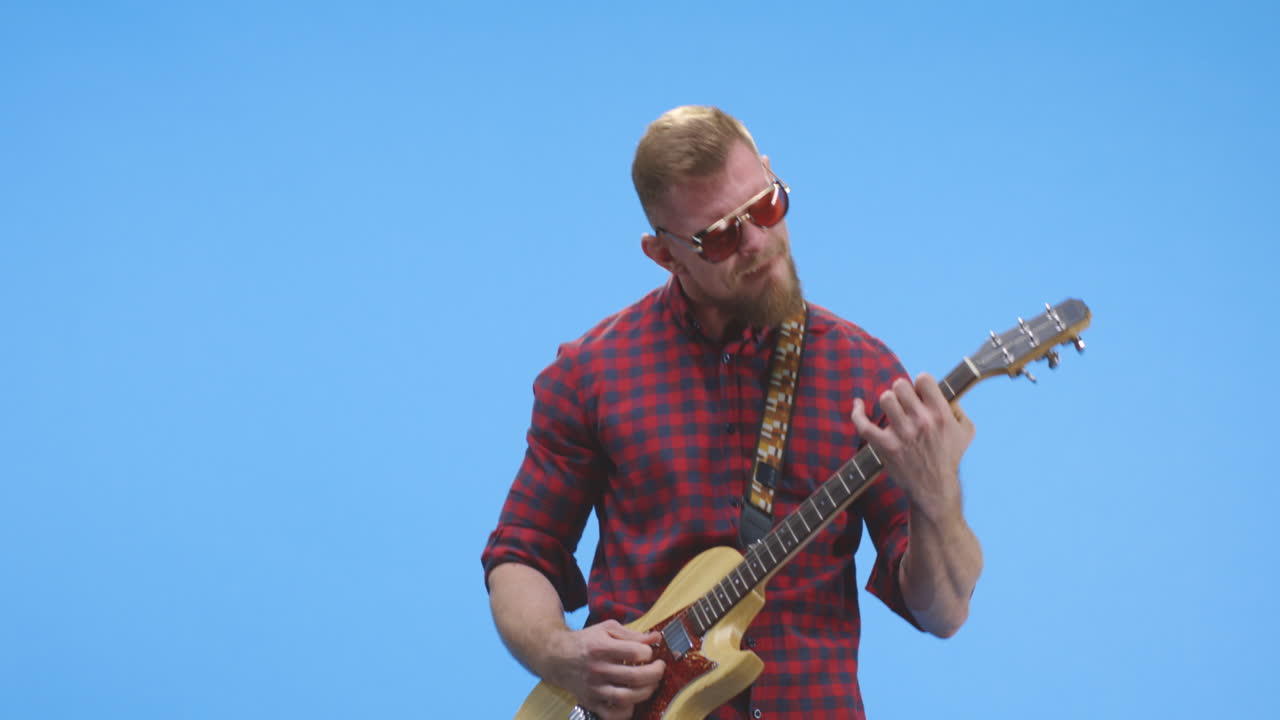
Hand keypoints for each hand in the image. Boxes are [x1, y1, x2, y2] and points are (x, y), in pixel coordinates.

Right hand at [545, 619, 665, 719]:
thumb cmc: (586, 641)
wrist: (556, 657)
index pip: (635, 652)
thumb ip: (632, 634)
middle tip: (660, 668)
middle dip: (655, 673)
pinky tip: (633, 701)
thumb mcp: (607, 629)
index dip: (648, 652)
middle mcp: (597, 669)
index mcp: (601, 647)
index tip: (649, 652)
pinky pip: (612, 715)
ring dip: (646, 692)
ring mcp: (594, 688)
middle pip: (635, 677)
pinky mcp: (591, 702)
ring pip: (627, 697)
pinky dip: (627, 712)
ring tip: (650, 684)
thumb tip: (656, 638)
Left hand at [850, 373, 975, 518]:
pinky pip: (863, 423)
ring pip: (885, 399)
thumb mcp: (965, 431)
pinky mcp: (886, 446)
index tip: (920, 394)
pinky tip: (858, 405)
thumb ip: (957, 407)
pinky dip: (857, 412)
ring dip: (887, 402)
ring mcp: (902, 434)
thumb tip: (942, 392)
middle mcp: (922, 421)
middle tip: (905, 404)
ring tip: (893, 411)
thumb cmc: (949, 457)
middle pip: (900, 385)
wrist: (935, 489)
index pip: (924, 378)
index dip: (920, 383)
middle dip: (901, 391)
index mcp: (941, 414)